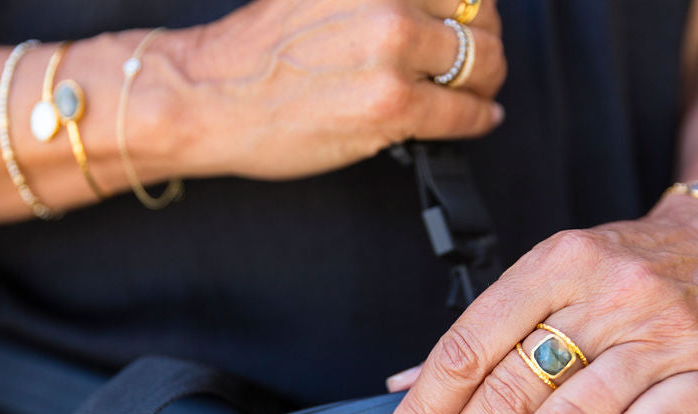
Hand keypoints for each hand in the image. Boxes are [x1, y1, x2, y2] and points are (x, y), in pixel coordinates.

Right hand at [155, 0, 505, 178]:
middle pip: (479, 13)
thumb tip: (428, 8)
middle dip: (487, 39)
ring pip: (480, 63)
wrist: (209, 94)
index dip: (473, 3)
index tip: (473, 17)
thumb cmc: (255, 47)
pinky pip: (462, 112)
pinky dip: (479, 118)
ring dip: (488, 81)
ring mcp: (392, 50)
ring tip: (482, 92)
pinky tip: (481, 119)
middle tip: (484, 60)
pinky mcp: (391, 105)